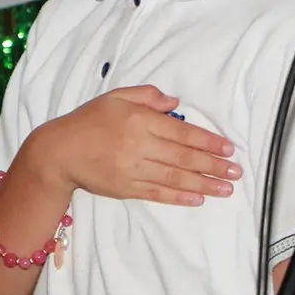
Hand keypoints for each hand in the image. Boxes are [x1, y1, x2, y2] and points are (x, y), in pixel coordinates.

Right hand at [26, 85, 240, 205]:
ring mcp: (133, 170)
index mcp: (139, 121)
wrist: (57, 151)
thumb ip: (147, 96)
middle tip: (236, 172)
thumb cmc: (89, 120)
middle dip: (214, 165)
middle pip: (184, 157)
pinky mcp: (126, 188)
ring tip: (226, 189)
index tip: (228, 149)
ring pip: (175, 178)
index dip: (208, 141)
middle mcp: (139, 146)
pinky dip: (179, 196)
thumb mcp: (116, 97)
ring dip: (204, 184)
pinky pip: (157, 193)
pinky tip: (198, 198)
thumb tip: (175, 102)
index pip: (183, 133)